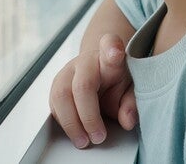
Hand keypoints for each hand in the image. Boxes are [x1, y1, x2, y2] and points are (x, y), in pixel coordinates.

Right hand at [49, 33, 138, 148]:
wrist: (98, 69)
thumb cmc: (116, 79)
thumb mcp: (131, 89)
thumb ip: (131, 103)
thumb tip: (127, 120)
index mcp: (109, 58)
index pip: (109, 45)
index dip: (111, 48)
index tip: (116, 54)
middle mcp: (86, 62)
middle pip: (82, 85)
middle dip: (88, 117)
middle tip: (98, 137)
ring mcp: (68, 71)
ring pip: (61, 95)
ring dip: (72, 123)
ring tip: (84, 141)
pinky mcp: (56, 84)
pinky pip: (54, 104)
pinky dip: (64, 122)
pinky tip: (75, 131)